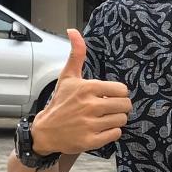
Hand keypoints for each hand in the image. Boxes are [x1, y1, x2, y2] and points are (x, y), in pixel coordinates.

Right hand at [31, 29, 131, 154]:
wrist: (46, 131)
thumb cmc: (61, 102)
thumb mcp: (68, 77)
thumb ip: (76, 54)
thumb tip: (73, 30)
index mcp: (87, 88)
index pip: (122, 89)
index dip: (119, 93)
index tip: (111, 96)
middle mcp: (89, 106)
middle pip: (125, 105)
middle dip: (121, 107)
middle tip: (111, 108)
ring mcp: (90, 124)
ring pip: (122, 120)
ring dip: (117, 119)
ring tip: (105, 118)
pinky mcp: (90, 141)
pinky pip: (116, 134)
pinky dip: (112, 132)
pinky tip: (102, 129)